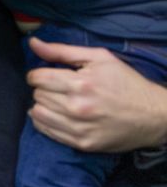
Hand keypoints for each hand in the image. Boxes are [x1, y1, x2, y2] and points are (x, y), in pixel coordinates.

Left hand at [28, 38, 166, 152]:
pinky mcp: (81, 143)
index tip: (47, 76)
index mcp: (82, 84)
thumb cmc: (126, 82)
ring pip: (38, 113)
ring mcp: (79, 128)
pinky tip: (57, 115)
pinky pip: (46, 131)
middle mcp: (78, 107)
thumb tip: (33, 43)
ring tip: (57, 102)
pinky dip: (45, 122)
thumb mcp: (100, 58)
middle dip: (44, 89)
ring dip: (43, 105)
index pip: (38, 78)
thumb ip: (62, 51)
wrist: (154, 115)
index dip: (38, 75)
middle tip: (58, 89)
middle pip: (38, 95)